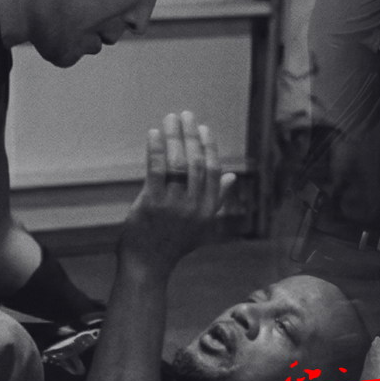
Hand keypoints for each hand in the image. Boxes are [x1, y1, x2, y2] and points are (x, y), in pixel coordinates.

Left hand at [118, 111, 234, 268]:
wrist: (148, 265)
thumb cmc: (173, 244)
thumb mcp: (202, 224)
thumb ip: (217, 199)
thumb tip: (231, 177)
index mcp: (209, 209)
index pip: (213, 171)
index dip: (209, 147)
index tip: (203, 128)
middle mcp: (195, 206)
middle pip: (197, 163)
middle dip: (191, 135)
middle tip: (185, 115)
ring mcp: (173, 206)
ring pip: (178, 164)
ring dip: (174, 138)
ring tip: (170, 120)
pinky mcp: (152, 205)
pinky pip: (156, 171)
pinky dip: (155, 150)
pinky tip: (153, 134)